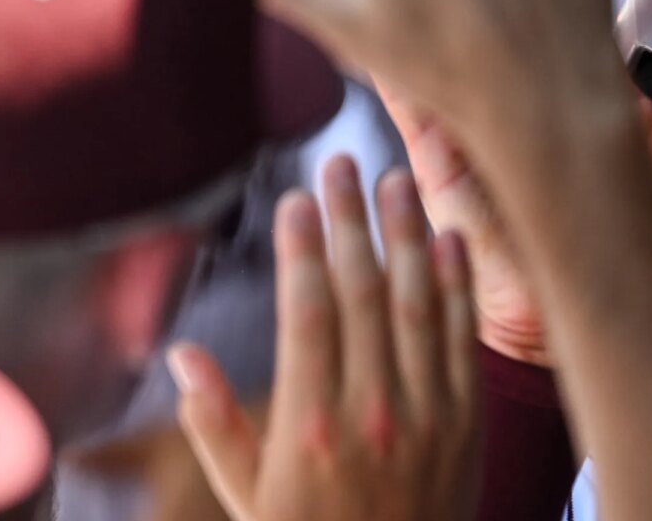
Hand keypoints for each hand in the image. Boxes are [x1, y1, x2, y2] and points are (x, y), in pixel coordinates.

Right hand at [170, 157, 479, 520]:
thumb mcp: (247, 499)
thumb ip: (216, 426)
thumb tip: (183, 355)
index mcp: (308, 426)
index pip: (306, 313)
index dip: (302, 249)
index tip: (296, 198)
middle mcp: (371, 412)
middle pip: (362, 294)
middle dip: (350, 222)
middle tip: (341, 165)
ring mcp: (427, 415)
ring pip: (419, 305)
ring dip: (408, 237)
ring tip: (397, 183)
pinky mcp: (468, 423)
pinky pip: (464, 341)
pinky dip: (458, 286)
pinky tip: (449, 240)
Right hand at [377, 0, 651, 368]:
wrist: (592, 297)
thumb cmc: (640, 224)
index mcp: (563, 68)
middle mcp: (512, 78)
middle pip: (479, 1)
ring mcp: (470, 107)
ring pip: (431, 32)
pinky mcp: (437, 148)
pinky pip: (402, 92)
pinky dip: (387, 53)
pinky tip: (371, 12)